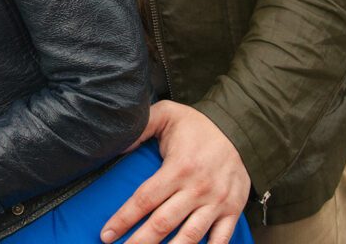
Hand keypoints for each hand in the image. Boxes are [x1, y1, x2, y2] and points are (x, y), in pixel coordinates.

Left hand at [101, 101, 249, 243]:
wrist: (238, 130)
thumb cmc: (195, 124)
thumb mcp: (165, 114)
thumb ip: (141, 127)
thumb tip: (116, 143)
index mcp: (178, 168)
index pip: (145, 199)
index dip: (124, 218)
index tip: (106, 234)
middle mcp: (196, 189)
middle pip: (163, 223)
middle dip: (140, 241)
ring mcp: (216, 203)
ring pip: (190, 238)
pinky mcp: (232, 212)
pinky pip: (220, 240)